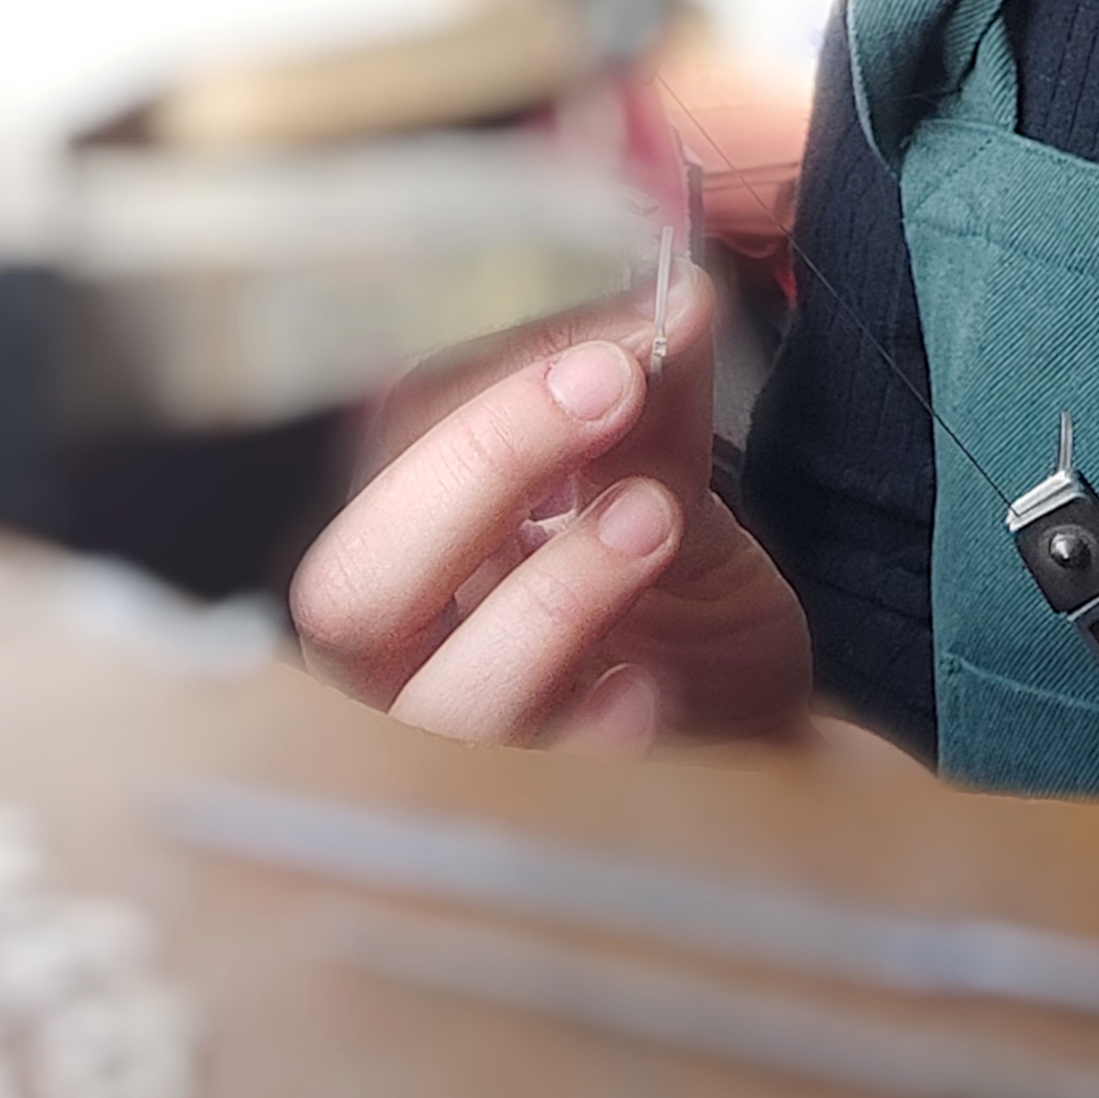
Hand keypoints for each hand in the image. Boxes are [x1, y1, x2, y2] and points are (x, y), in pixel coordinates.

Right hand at [290, 272, 812, 753]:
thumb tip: (670, 299)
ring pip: (445, 697)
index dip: (494, 383)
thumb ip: (648, 394)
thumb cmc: (667, 566)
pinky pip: (551, 783)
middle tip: (608, 385)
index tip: (613, 333)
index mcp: (406, 531)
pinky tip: (653, 684)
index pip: (388, 446)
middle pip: (352, 588)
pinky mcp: (558, 797)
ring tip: (654, 518)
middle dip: (478, 468)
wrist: (746, 691)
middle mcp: (406, 644)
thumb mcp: (660, 466)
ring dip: (554, 593)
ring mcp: (471, 730)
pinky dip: (600, 723)